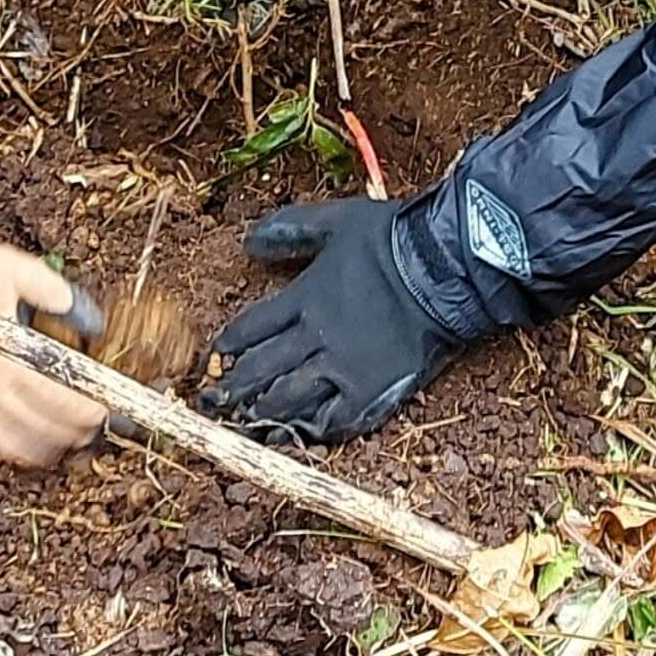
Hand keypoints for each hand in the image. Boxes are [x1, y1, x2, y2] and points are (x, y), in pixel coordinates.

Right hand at [0, 217, 107, 466]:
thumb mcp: (22, 272)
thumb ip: (58, 296)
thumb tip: (89, 322)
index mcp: (1, 353)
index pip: (52, 393)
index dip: (81, 408)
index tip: (102, 412)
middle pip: (37, 422)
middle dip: (71, 430)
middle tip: (94, 430)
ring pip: (12, 441)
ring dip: (45, 446)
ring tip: (70, 444)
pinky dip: (12, 448)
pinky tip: (32, 448)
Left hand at [200, 199, 464, 444]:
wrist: (445, 269)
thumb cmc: (394, 240)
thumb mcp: (337, 221)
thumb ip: (292, 228)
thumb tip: (249, 239)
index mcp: (303, 298)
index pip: (251, 328)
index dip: (230, 344)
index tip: (218, 355)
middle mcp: (314, 338)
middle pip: (259, 370)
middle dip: (231, 388)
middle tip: (210, 404)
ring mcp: (340, 368)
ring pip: (287, 400)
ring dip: (261, 413)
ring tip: (245, 423)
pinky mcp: (370, 391)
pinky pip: (333, 420)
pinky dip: (312, 429)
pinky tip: (299, 434)